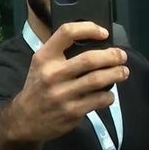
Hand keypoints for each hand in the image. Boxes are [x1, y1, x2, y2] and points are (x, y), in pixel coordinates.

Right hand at [8, 22, 128, 141]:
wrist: (25, 120)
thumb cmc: (38, 87)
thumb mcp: (41, 65)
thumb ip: (61, 53)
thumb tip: (95, 42)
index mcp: (45, 57)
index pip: (67, 33)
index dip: (89, 29)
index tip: (104, 33)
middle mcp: (53, 74)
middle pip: (90, 59)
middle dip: (112, 56)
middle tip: (122, 56)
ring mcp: (63, 94)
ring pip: (98, 80)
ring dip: (116, 74)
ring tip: (123, 72)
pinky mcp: (72, 112)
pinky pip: (99, 100)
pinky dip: (109, 96)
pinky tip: (109, 94)